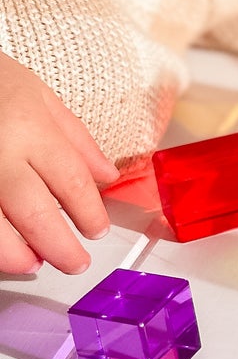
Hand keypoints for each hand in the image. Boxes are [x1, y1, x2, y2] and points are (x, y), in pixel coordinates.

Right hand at [0, 52, 116, 275]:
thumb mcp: (38, 95)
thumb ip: (75, 139)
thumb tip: (107, 176)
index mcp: (30, 128)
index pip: (71, 181)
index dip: (90, 213)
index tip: (97, 229)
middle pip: (35, 213)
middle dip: (60, 245)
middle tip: (76, 262)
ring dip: (17, 254)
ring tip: (35, 263)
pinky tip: (2, 252)